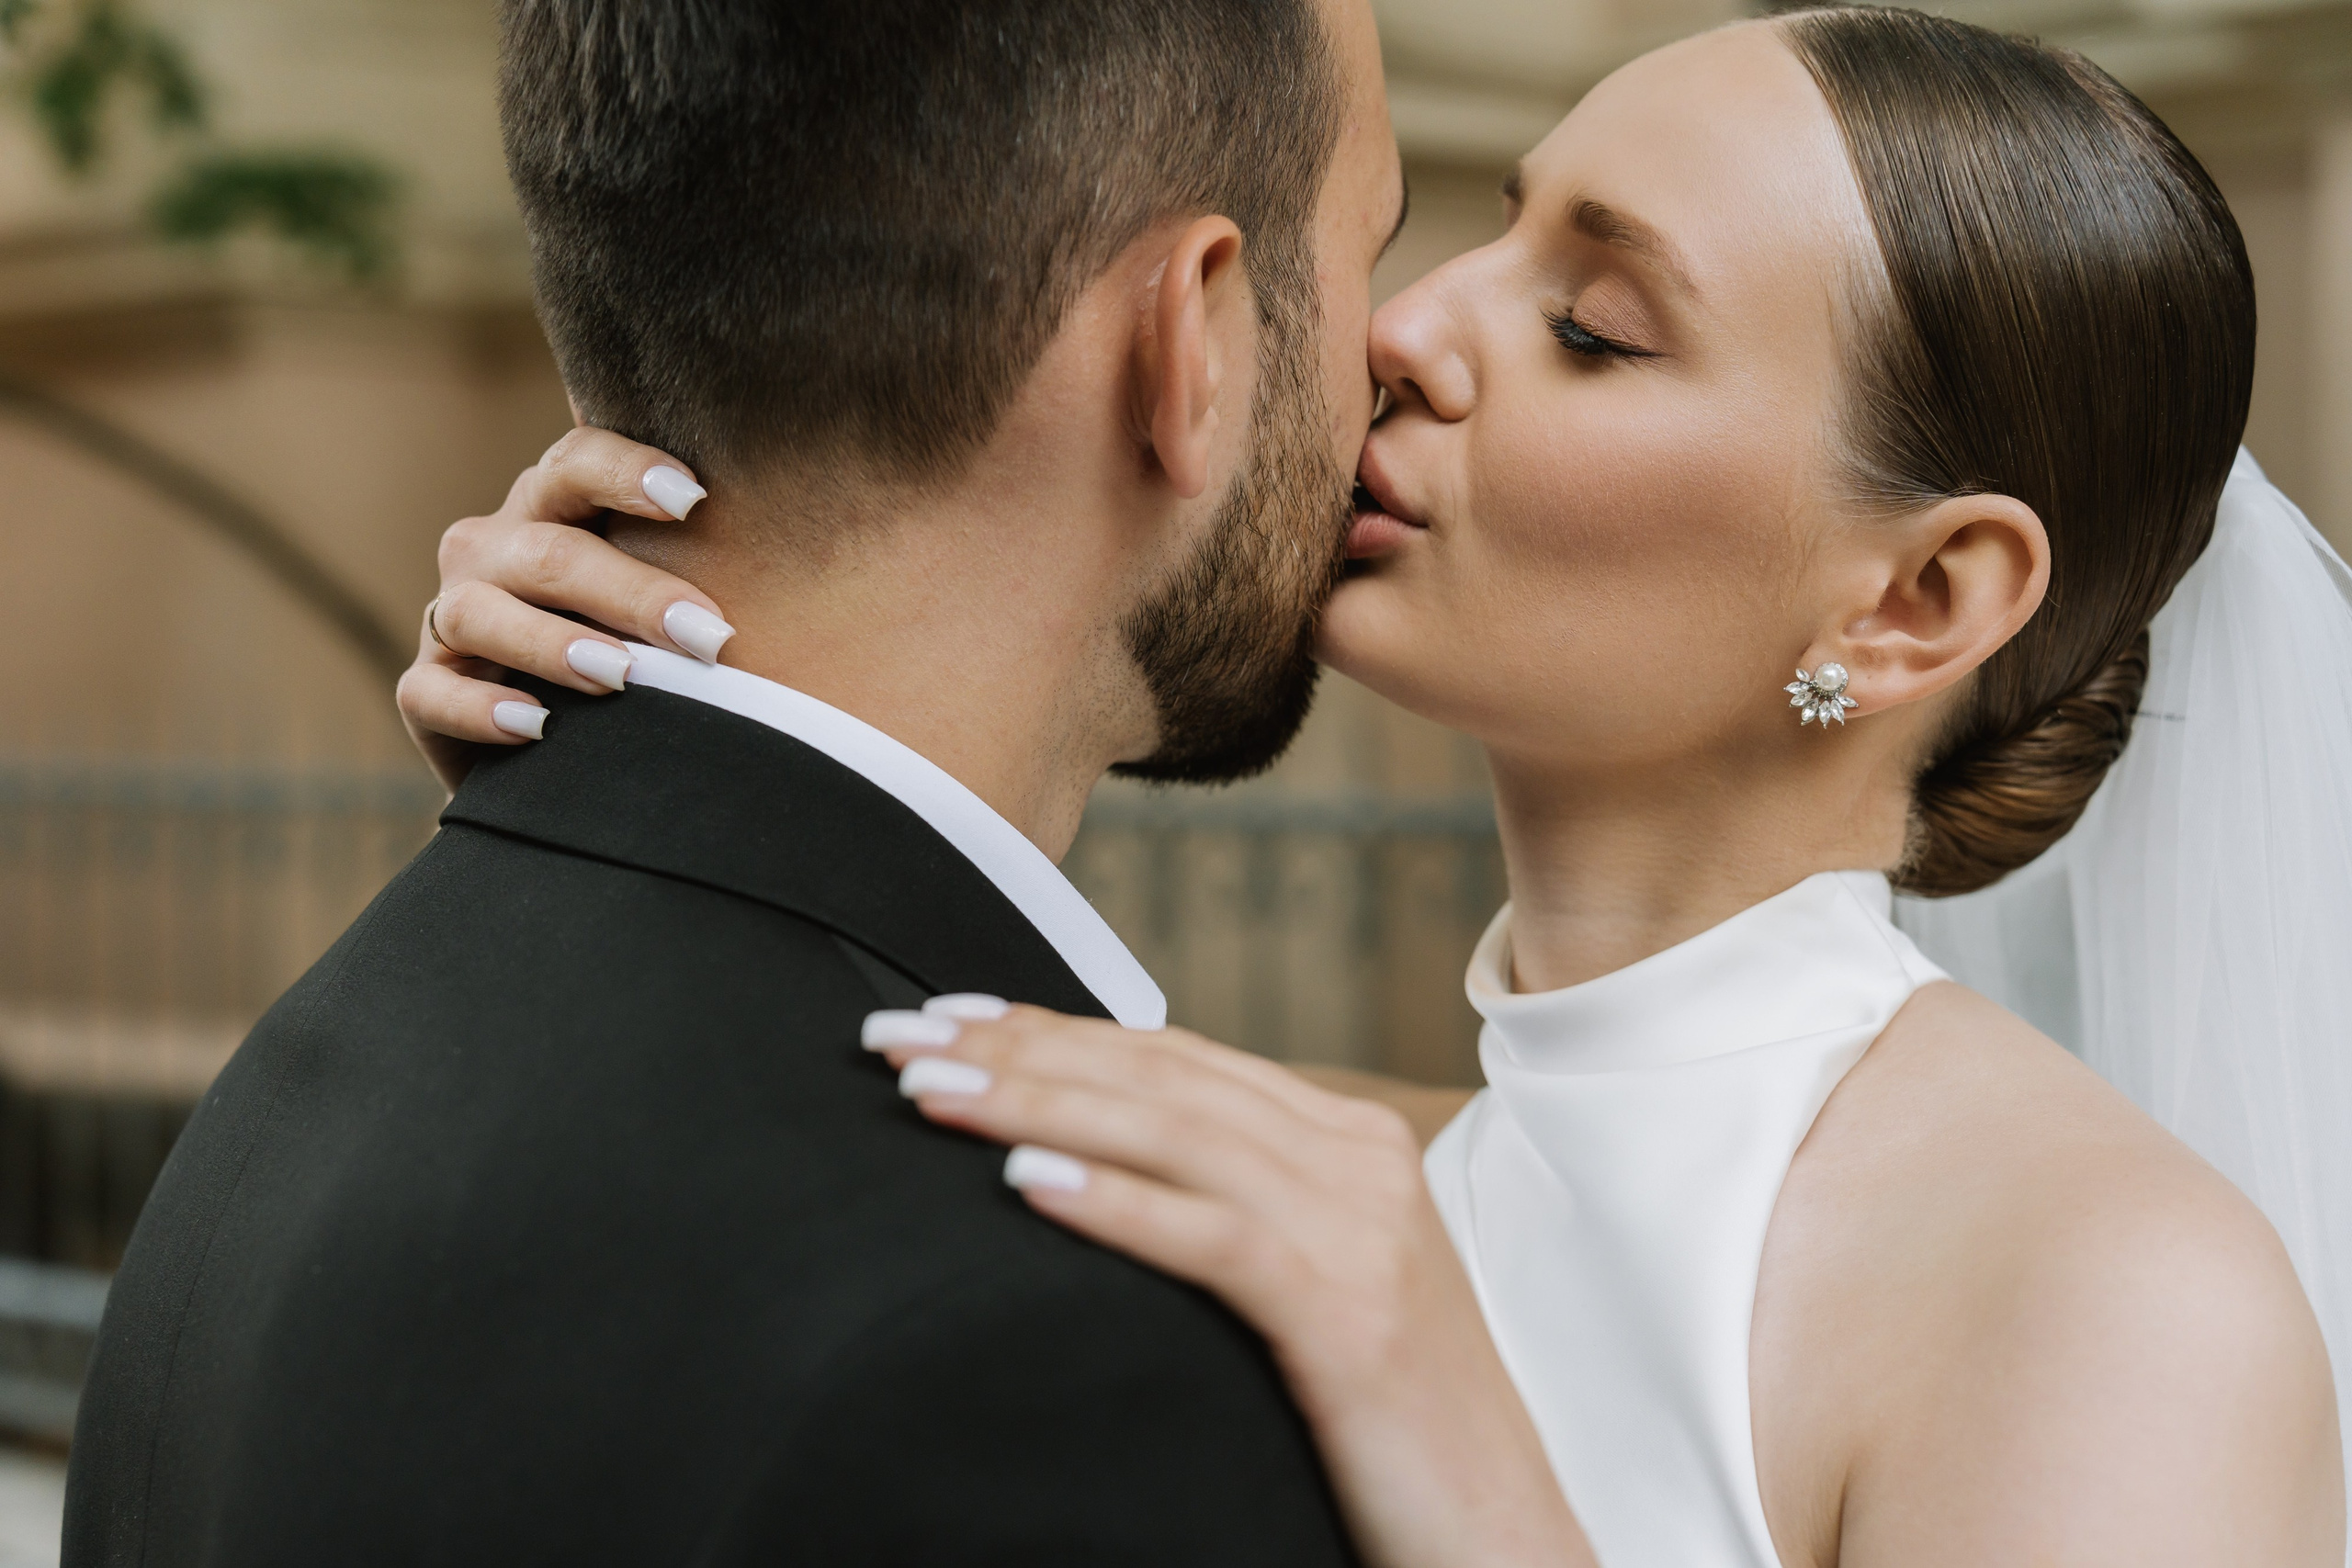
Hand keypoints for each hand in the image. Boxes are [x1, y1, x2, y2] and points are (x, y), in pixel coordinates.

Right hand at [397, 428, 736, 794]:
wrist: (562, 746)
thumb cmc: (635, 648)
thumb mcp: (662, 599)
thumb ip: (703, 560)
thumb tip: (811, 542)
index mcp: (549, 510)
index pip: (575, 463)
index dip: (625, 471)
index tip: (693, 498)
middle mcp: (491, 551)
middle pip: (548, 550)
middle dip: (630, 591)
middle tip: (707, 634)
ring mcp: (451, 618)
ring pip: (477, 611)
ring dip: (551, 643)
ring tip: (621, 676)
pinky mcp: (426, 689)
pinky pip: (433, 691)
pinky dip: (481, 709)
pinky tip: (538, 728)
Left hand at [867, 1001, 1596, 1567]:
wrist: (1501, 1534)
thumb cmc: (1388, 1423)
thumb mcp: (1313, 1285)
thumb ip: (1234, 1207)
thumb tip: (1092, 1162)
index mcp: (1347, 1139)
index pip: (1173, 1059)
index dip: (1051, 1030)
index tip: (944, 1017)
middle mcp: (1358, 1158)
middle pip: (1160, 1078)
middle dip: (1018, 1050)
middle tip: (899, 1037)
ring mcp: (1362, 1229)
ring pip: (1173, 1134)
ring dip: (1037, 1106)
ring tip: (929, 1093)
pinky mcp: (1352, 1314)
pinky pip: (1213, 1238)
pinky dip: (1116, 1203)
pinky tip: (1026, 1183)